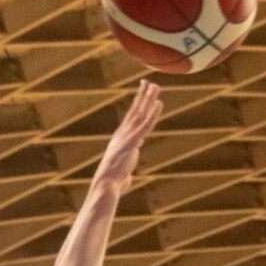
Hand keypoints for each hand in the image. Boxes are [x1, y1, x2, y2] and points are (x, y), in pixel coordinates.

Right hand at [91, 80, 162, 196]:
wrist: (106, 184)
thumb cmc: (113, 181)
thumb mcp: (122, 169)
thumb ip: (127, 162)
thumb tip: (130, 166)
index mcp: (120, 138)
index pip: (130, 117)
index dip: (137, 103)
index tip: (142, 92)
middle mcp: (123, 134)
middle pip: (135, 111)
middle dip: (143, 95)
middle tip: (149, 82)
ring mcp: (127, 137)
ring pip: (141, 113)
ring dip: (148, 99)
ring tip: (156, 86)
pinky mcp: (132, 142)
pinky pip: (145, 125)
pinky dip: (153, 113)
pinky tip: (159, 103)